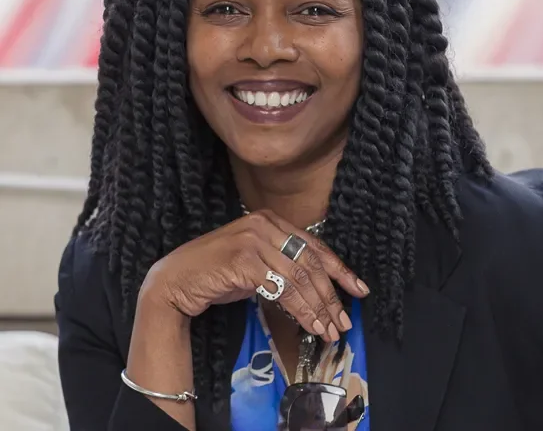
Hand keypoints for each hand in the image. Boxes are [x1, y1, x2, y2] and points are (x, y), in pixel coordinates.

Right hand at [140, 210, 368, 339]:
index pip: (315, 246)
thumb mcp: (256, 265)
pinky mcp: (244, 259)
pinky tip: (308, 325)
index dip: (339, 270)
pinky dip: (300, 309)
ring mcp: (254, 240)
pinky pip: (282, 287)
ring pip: (300, 277)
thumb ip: (283, 266)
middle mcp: (265, 225)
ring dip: (318, 308)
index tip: (358, 290)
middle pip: (311, 263)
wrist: (174, 282)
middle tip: (342, 321)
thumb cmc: (215, 275)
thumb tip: (318, 291)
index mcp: (271, 220)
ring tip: (329, 330)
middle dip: (331, 296)